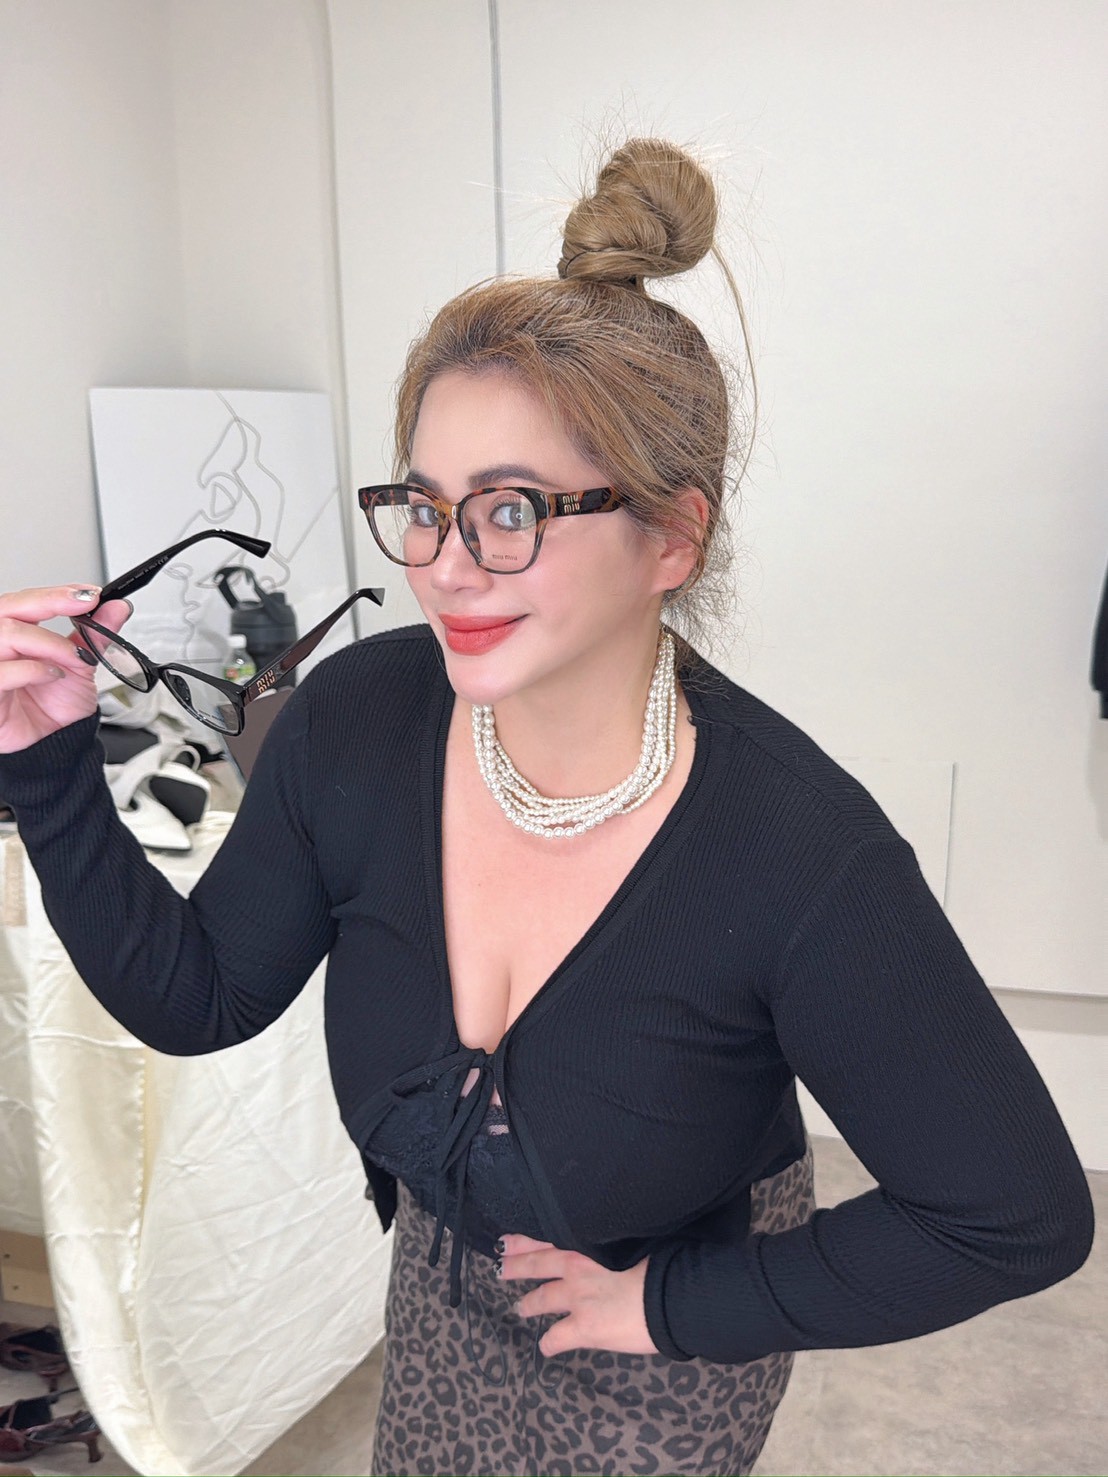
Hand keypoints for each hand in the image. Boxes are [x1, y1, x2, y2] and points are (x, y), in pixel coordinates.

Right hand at [0, 586, 128, 753]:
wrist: (51, 744)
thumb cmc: (53, 706)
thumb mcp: (80, 665)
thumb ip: (95, 634)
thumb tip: (116, 607)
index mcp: (13, 633)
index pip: (24, 601)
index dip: (55, 592)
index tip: (90, 594)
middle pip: (9, 608)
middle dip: (51, 602)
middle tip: (85, 606)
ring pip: (6, 633)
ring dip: (49, 641)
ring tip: (73, 658)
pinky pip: (2, 672)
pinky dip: (33, 669)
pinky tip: (52, 676)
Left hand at [498, 1233, 658, 1358]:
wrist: (669, 1296)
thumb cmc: (658, 1264)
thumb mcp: (629, 1242)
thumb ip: (610, 1244)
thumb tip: (608, 1247)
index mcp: (587, 1244)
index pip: (548, 1239)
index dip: (524, 1241)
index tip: (506, 1241)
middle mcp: (576, 1268)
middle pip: (537, 1264)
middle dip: (516, 1266)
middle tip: (501, 1266)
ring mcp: (576, 1299)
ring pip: (542, 1299)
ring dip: (528, 1304)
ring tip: (520, 1307)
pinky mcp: (583, 1328)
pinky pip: (556, 1338)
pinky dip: (549, 1343)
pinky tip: (545, 1346)